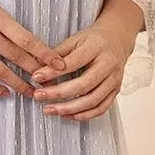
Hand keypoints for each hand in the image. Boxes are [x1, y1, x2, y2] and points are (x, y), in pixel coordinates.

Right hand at [0, 0, 64, 98]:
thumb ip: (4, 24)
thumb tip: (27, 43)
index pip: (26, 39)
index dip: (45, 53)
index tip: (60, 64)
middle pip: (17, 57)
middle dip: (36, 72)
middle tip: (50, 83)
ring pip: (1, 71)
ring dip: (18, 84)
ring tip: (31, 92)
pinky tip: (5, 93)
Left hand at [29, 1, 141, 119]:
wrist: (118, 39)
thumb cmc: (94, 40)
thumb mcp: (74, 40)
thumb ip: (56, 54)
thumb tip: (37, 68)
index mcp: (97, 48)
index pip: (73, 63)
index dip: (53, 72)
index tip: (36, 77)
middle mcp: (108, 65)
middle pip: (83, 85)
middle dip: (58, 93)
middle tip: (39, 96)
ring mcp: (114, 80)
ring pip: (92, 100)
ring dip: (69, 109)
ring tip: (50, 109)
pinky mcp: (115, 91)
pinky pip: (101, 108)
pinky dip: (83, 115)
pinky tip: (67, 114)